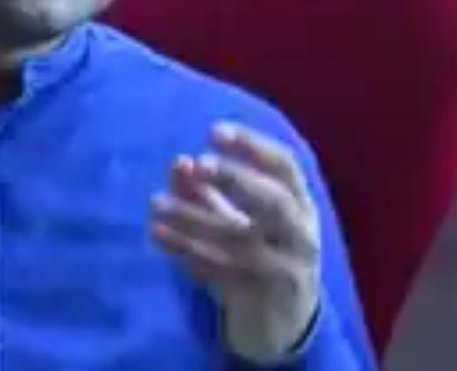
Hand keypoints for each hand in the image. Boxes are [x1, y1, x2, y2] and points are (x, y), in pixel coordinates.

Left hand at [149, 122, 320, 363]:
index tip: (214, 131)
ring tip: (156, 203)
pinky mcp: (263, 297)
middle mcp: (300, 234)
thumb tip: (178, 162)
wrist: (281, 326)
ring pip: (241, 238)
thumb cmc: (259, 254)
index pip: (285, 166)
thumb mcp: (238, 217)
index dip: (252, 145)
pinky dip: (187, 250)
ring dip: (194, 217)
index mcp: (300, 204)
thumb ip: (208, 188)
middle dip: (237, 178)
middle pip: (275, 201)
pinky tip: (158, 233)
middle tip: (199, 163)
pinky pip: (223, 271)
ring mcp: (286, 268)